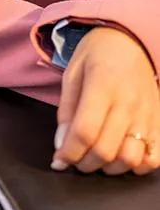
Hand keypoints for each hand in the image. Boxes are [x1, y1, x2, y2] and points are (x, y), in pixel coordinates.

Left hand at [52, 27, 159, 175]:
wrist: (130, 42)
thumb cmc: (96, 55)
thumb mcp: (72, 74)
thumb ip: (66, 110)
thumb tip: (61, 145)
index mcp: (103, 86)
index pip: (85, 131)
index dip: (69, 152)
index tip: (59, 160)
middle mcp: (129, 104)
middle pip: (106, 150)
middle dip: (84, 163)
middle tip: (74, 160)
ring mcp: (148, 116)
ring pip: (130, 159)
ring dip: (109, 168)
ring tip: (96, 159)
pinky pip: (155, 159)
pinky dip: (137, 166)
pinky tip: (122, 157)